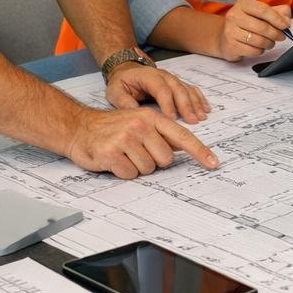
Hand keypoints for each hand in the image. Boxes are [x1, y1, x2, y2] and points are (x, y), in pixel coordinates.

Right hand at [66, 105, 219, 178]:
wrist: (79, 128)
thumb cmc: (111, 128)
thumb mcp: (139, 122)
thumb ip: (162, 134)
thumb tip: (185, 146)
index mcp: (151, 118)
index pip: (182, 136)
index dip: (200, 152)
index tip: (214, 164)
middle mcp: (140, 126)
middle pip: (166, 160)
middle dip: (153, 161)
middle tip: (137, 152)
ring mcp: (125, 139)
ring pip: (148, 169)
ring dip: (137, 167)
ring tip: (123, 155)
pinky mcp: (111, 153)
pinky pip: (130, 175)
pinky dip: (123, 172)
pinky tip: (114, 160)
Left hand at [104, 62, 211, 123]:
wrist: (127, 70)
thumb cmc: (121, 82)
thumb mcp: (115, 91)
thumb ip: (124, 102)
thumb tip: (135, 115)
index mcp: (149, 76)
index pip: (161, 89)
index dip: (168, 104)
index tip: (172, 119)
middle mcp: (164, 76)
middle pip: (178, 89)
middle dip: (186, 106)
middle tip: (192, 121)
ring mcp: (173, 79)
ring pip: (187, 89)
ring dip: (195, 104)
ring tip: (201, 117)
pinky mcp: (177, 83)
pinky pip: (192, 89)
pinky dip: (199, 99)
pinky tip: (206, 109)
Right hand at [218, 0, 292, 60]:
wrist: (224, 37)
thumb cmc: (246, 23)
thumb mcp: (261, 13)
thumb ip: (278, 12)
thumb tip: (286, 20)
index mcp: (243, 4)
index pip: (263, 10)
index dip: (277, 18)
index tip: (285, 25)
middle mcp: (234, 16)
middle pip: (262, 27)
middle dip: (276, 34)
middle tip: (281, 36)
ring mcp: (230, 31)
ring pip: (259, 40)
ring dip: (269, 43)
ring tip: (269, 42)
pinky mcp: (231, 46)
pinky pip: (253, 51)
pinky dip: (260, 50)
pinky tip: (258, 47)